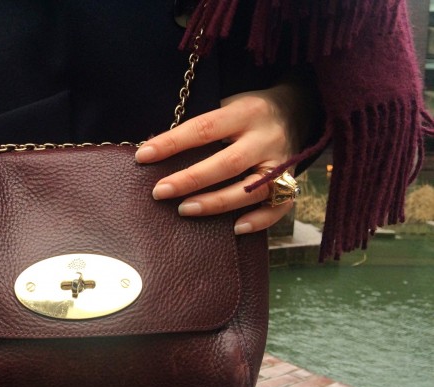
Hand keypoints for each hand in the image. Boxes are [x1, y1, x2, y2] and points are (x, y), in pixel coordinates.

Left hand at [135, 83, 305, 233]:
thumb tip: (155, 152)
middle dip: (191, 179)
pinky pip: (280, 205)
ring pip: (252, 189)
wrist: (295, 110)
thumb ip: (201, 127)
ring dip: (217, 202)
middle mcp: (266, 137)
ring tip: (185, 210)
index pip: (204, 128)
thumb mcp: (227, 105)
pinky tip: (235, 229)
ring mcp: (282, 162)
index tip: (144, 156)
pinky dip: (260, 220)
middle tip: (160, 192)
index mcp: (246, 112)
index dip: (172, 143)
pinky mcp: (293, 181)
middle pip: (228, 163)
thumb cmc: (246, 113)